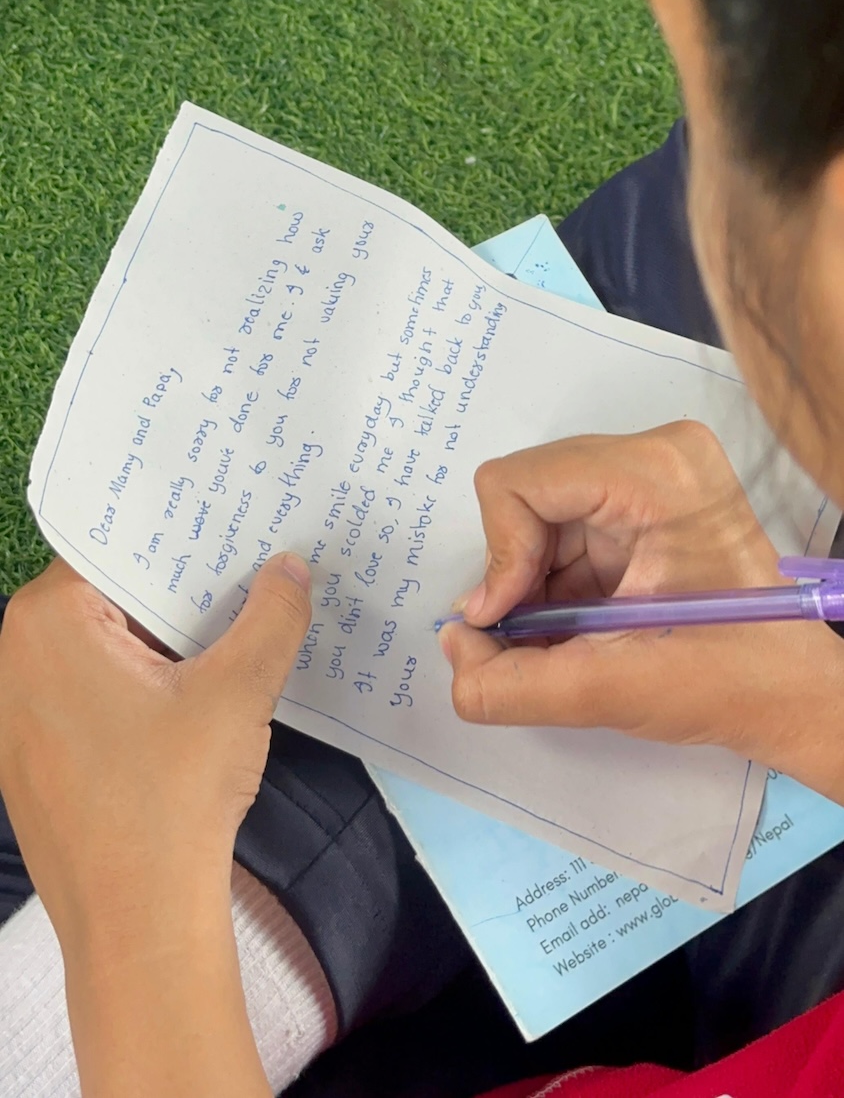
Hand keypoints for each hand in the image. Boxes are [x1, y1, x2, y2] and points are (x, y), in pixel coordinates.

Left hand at [0, 553, 310, 951]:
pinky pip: (93, 691)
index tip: (230, 517)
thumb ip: (270, 617)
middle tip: (249, 565)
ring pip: (105, 645)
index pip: (117, 546)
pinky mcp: (37, 757)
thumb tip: (289, 569)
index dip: (178, 532)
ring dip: (166, 639)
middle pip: (111, 595)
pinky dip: (143, 684)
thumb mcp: (237, 693)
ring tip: (236, 625)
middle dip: (180, 586)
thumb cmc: (171, 803)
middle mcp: (16, 658)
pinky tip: (200, 693)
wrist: (136, 926)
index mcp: (47, 623)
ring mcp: (20, 712)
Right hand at [442, 421, 843, 796]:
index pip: (517, 484)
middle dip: (518, 574)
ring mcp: (653, 469)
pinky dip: (553, 581)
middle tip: (540, 636)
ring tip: (572, 635)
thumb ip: (512, 683)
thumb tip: (453, 647)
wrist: (792, 692)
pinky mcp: (646, 495)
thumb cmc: (731, 680)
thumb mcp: (610, 690)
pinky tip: (582, 622)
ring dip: (534, 583)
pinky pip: (562, 525)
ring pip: (536, 513)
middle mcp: (656, 452)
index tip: (509, 622)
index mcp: (660, 473)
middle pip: (524, 495)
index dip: (500, 559)